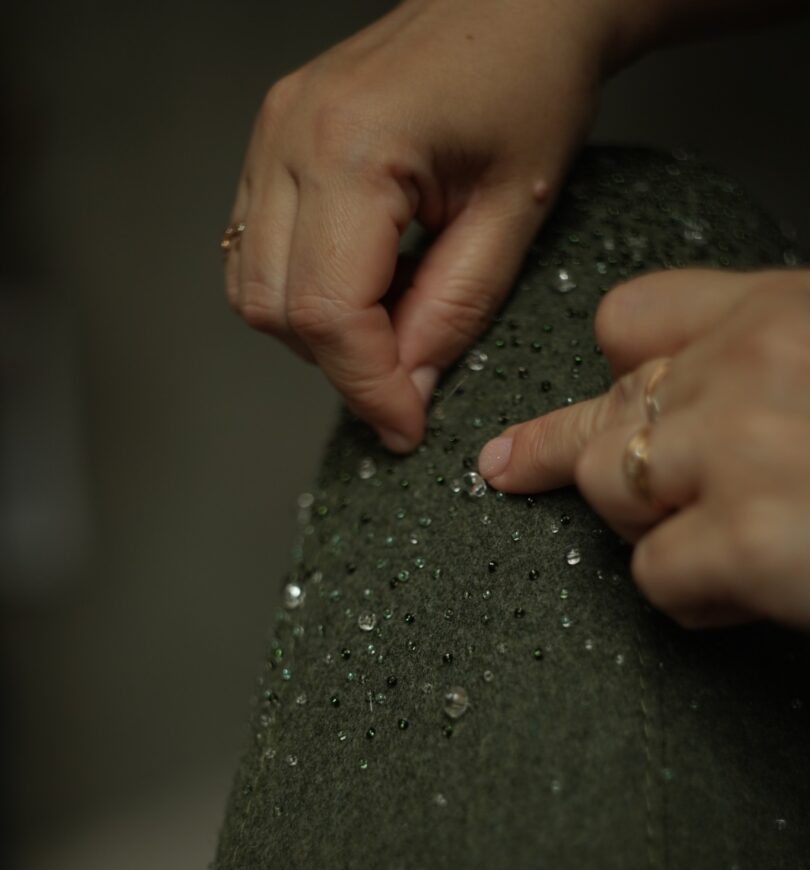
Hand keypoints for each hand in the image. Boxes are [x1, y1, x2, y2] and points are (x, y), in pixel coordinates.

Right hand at [224, 0, 646, 451]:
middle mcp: (289, 136)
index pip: (329, 312)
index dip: (367, 387)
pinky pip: (253, 247)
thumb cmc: (531, 84)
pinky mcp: (270, 139)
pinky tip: (361, 288)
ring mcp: (270, 133)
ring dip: (314, 332)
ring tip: (389, 331)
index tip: (407, 427)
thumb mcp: (512, 216)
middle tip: (406, 387)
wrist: (516, 2)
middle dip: (341, 365)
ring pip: (250, 284)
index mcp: (352, 149)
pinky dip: (299, 291)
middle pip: (275, 307)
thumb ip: (452, 312)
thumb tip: (404, 389)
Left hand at [477, 268, 809, 631]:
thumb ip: (763, 370)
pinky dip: (689, 597)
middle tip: (507, 465)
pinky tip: (738, 594)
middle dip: (574, 455)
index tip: (594, 396)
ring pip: (603, 484)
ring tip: (716, 548)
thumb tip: (694, 403)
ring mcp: (735, 450)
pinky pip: (652, 572)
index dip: (611, 366)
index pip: (634, 317)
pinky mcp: (743, 539)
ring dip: (643, 529)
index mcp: (779, 314)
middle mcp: (748, 365)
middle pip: (603, 414)